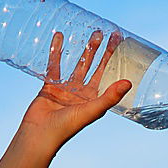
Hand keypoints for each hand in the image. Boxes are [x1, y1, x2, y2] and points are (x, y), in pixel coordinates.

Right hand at [15, 29, 131, 155]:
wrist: (39, 135)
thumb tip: (129, 83)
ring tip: (87, 34)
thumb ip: (109, 97)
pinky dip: (56, 52)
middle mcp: (81, 93)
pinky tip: (59, 37)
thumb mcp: (91, 110)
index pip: (106, 74)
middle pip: (92, 67)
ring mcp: (65, 89)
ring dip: (81, 50)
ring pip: (75, 65)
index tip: (118, 41)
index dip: (112, 58)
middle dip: (97, 50)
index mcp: (94, 98)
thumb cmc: (66, 127)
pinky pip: (54, 66)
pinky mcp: (50, 87)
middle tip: (101, 32)